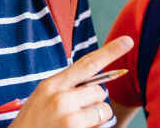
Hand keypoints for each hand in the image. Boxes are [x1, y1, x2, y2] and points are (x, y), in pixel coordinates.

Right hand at [9, 35, 133, 127]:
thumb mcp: (42, 98)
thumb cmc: (32, 123)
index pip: (87, 64)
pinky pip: (100, 127)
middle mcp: (61, 98)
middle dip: (94, 101)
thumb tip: (96, 86)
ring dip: (97, 119)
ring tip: (74, 125)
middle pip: (99, 91)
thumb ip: (66, 88)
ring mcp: (69, 118)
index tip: (128, 41)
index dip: (110, 52)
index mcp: (52, 84)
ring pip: (103, 110)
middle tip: (76, 113)